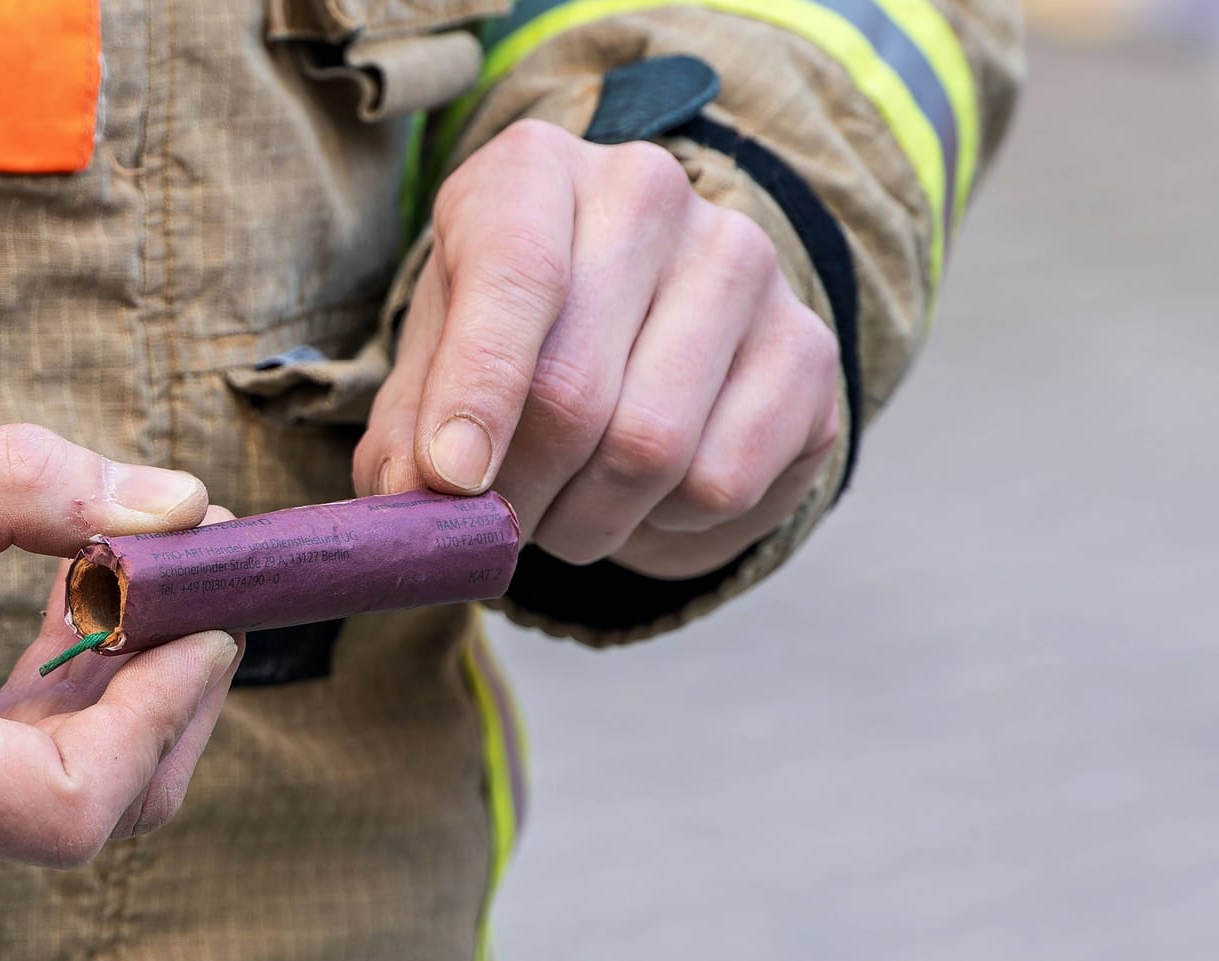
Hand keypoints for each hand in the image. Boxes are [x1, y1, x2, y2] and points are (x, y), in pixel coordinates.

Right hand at [0, 424, 240, 912]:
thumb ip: (22, 487)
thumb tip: (174, 503)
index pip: (73, 803)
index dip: (166, 709)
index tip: (205, 613)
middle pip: (88, 814)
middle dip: (165, 698)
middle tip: (192, 581)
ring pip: (50, 813)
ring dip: (114, 703)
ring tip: (126, 580)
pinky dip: (53, 721)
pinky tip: (65, 626)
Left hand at [355, 120, 842, 578]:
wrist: (640, 320)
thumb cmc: (511, 338)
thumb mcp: (435, 363)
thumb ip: (411, 432)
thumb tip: (418, 503)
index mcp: (533, 172)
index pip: (513, 275)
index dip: (477, 391)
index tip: (452, 482)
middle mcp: (647, 193)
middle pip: (574, 389)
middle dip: (517, 494)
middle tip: (490, 532)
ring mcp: (743, 263)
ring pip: (650, 450)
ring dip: (583, 521)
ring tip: (560, 510)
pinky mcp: (807, 347)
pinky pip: (721, 483)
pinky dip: (662, 522)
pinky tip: (644, 492)